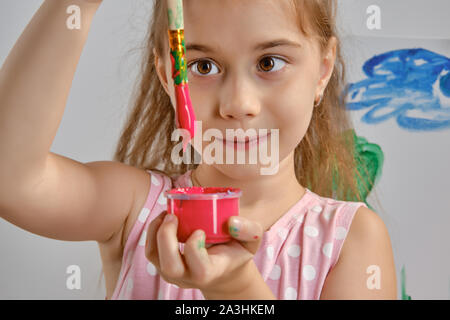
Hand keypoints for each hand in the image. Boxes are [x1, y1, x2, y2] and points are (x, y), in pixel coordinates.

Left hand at [145, 211, 263, 296]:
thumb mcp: (251, 242)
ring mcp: (174, 274)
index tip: (200, 230)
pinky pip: (150, 251)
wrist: (224, 268)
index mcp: (212, 272)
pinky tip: (163, 218)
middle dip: (166, 238)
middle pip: (170, 266)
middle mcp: (190, 277)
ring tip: (167, 213)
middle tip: (173, 216)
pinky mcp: (164, 265)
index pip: (200, 268)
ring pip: (154, 257)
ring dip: (156, 232)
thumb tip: (232, 222)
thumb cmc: (236, 252)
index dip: (195, 248)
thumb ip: (250, 230)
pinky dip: (152, 232)